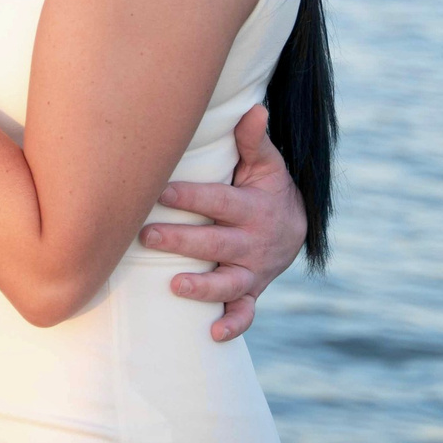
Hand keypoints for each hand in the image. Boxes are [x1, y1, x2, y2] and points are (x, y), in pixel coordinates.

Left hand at [142, 105, 305, 340]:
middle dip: (183, 240)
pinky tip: (212, 333)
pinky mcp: (252, 292)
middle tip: (147, 234)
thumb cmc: (266, 188)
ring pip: (228, 282)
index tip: (160, 190)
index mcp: (253, 208)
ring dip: (203, 287)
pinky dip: (232, 324)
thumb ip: (254, 141)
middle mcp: (253, 242)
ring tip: (174, 285)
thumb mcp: (266, 165)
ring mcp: (253, 271)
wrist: (295, 227)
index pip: (219, 202)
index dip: (191, 196)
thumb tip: (254, 109)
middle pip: (216, 243)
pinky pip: (245, 313)